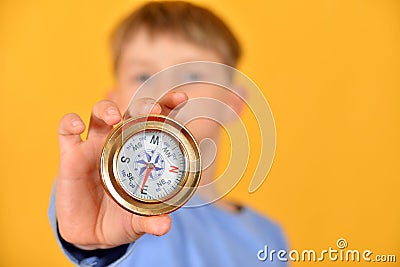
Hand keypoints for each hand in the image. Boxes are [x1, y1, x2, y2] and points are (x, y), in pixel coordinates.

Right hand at [56, 92, 187, 249]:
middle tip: (153, 110)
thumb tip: (164, 226)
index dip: (168, 106)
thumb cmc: (122, 218)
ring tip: (113, 118)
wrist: (91, 233)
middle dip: (142, 106)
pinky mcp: (71, 156)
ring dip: (106, 109)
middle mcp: (121, 143)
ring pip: (99, 114)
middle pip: (131, 112)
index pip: (157, 123)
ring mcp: (95, 146)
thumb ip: (151, 221)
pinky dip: (70, 123)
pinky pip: (67, 131)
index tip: (182, 97)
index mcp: (142, 153)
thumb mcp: (138, 221)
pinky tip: (77, 126)